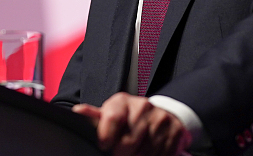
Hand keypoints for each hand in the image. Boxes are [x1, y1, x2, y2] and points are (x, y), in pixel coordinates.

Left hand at [73, 92, 190, 155]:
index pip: (113, 117)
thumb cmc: (129, 117)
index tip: (104, 145)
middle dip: (122, 153)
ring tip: (135, 152)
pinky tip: (149, 152)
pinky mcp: (175, 131)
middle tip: (120, 153)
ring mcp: (161, 118)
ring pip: (146, 151)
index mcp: (123, 102)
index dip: (106, 136)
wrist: (162, 114)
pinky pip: (162, 153)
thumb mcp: (111, 112)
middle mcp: (143, 106)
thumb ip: (95, 116)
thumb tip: (77, 112)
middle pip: (129, 141)